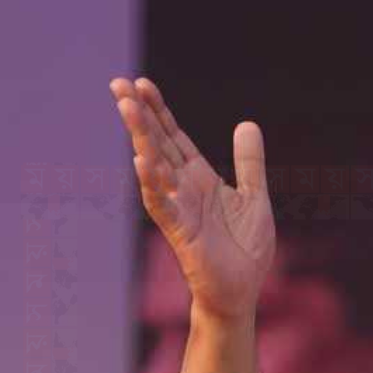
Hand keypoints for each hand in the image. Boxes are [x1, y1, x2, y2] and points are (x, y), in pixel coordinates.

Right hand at [110, 77, 274, 322]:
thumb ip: (249, 162)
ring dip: (141, 138)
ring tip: (127, 108)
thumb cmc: (245, 248)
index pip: (174, 137)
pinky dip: (152, 184)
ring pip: (155, 167)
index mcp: (199, 178)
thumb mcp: (255, 196)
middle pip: (157, 144)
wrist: (243, 290)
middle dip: (139, 114)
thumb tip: (246, 123)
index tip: (141, 82)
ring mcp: (179, 208)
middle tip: (118, 84)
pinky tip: (142, 162)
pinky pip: (163, 205)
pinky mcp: (182, 233)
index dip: (159, 110)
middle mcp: (184, 189)